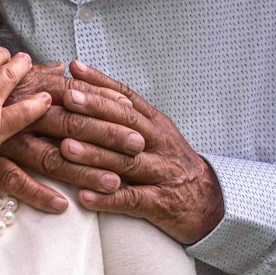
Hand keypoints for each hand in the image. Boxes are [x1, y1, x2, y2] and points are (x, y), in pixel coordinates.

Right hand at [0, 62, 148, 214]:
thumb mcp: (0, 78)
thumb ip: (34, 76)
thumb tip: (61, 68)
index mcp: (25, 90)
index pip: (75, 97)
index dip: (105, 106)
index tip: (133, 116)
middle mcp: (16, 111)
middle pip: (71, 125)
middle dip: (107, 137)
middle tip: (138, 149)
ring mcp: (1, 138)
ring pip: (50, 155)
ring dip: (83, 170)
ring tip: (114, 183)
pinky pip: (15, 181)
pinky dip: (38, 194)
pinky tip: (63, 206)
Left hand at [63, 61, 222, 243]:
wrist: (209, 202)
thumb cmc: (172, 166)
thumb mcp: (157, 135)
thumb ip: (129, 117)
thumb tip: (92, 91)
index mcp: (157, 125)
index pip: (127, 99)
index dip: (101, 83)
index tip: (75, 70)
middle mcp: (160, 145)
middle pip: (127, 123)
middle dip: (95, 110)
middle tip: (68, 98)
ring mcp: (161, 174)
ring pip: (126, 161)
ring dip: (94, 154)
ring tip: (66, 147)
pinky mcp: (160, 203)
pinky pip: (132, 200)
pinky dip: (107, 199)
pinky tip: (83, 196)